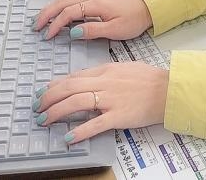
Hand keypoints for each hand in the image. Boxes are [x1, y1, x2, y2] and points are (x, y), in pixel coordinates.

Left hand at [33, 62, 168, 142]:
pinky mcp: (118, 116)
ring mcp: (110, 99)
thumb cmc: (150, 79)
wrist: (168, 89)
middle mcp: (104, 83)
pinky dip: (80, 131)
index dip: (54, 85)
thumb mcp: (124, 67)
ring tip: (45, 120)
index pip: (73, 77)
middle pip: (69, 88)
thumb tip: (87, 78)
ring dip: (56, 112)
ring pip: (76, 102)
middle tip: (37, 107)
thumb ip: (105, 73)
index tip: (43, 92)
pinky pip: (95, 124)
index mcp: (105, 71)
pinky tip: (68, 138)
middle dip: (48, 98)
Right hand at [34, 0, 151, 40]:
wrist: (147, 8)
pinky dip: (60, 6)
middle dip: (47, 13)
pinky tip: (56, 14)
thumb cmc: (133, 20)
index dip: (56, 24)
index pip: (69, 13)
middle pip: (62, 1)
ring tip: (41, 20)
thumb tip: (72, 32)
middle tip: (35, 26)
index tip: (48, 36)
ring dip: (51, 9)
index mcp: (96, 3)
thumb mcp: (115, 30)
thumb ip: (92, 31)